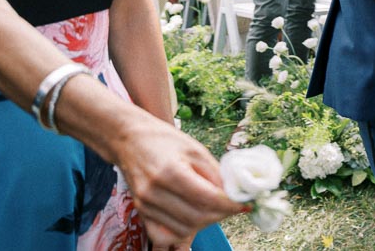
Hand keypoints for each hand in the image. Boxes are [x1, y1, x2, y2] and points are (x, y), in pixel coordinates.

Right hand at [112, 117, 245, 245]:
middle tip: (232, 206)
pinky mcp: (141, 212)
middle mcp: (154, 192)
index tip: (244, 203)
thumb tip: (234, 194)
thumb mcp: (196, 149)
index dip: (230, 204)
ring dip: (204, 223)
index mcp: (171, 172)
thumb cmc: (164, 140)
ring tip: (214, 209)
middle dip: (221, 214)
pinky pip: (163, 235)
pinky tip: (193, 218)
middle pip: (196, 217)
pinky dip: (182, 231)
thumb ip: (215, 173)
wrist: (129, 140)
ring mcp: (145, 205)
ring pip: (183, 229)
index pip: (207, 199)